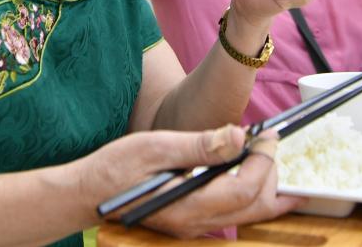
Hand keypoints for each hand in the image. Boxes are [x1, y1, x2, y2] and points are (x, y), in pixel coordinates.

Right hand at [82, 127, 301, 237]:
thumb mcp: (155, 146)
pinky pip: (234, 212)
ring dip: (265, 185)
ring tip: (263, 152)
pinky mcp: (192, 220)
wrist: (88, 194)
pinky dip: (250, 191)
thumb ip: (199, 144)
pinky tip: (246, 168)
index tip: (267, 135)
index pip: (244, 190)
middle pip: (256, 208)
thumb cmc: (116, 168)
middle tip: (269, 142)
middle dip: (273, 176)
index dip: (264, 162)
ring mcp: (195, 225)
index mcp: (188, 205)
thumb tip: (239, 136)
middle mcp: (196, 223)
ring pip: (248, 214)